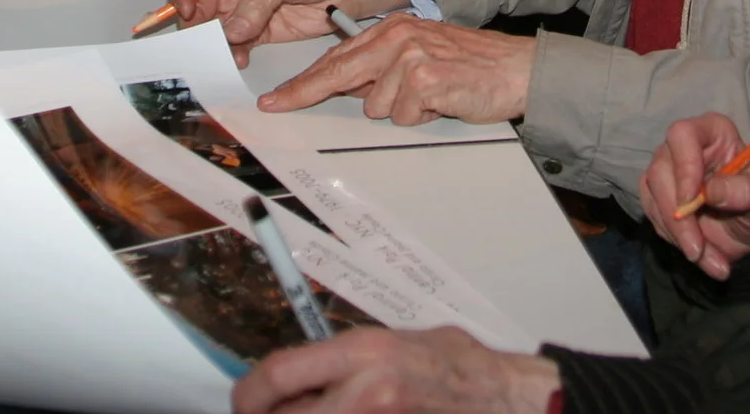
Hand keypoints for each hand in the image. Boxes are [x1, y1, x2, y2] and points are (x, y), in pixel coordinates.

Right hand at [160, 0, 408, 63]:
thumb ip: (258, 1)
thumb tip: (231, 31)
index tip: (188, 10)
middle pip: (194, 4)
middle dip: (194, 24)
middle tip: (206, 41)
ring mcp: (243, 9)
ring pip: (211, 29)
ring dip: (212, 43)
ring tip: (228, 52)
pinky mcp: (257, 31)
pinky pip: (233, 45)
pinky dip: (231, 54)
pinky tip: (240, 58)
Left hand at [233, 327, 558, 413]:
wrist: (504, 400)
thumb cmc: (459, 367)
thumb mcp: (395, 343)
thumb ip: (346, 360)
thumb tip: (303, 376)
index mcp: (365, 354)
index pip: (279, 375)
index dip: (250, 395)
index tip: (246, 402)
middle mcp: (366, 395)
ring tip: (324, 412)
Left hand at [258, 15, 533, 124]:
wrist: (515, 69)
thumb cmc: (471, 66)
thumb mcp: (421, 56)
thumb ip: (384, 67)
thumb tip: (349, 85)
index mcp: (392, 30)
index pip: (337, 57)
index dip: (304, 80)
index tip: (278, 96)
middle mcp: (397, 36)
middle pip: (337, 71)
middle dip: (304, 92)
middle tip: (277, 104)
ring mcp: (409, 55)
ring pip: (375, 104)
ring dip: (401, 111)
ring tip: (431, 97)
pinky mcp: (424, 77)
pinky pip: (404, 114)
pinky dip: (422, 116)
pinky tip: (442, 100)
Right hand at [638, 112, 749, 279]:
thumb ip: (745, 193)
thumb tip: (712, 191)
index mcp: (714, 134)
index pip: (684, 135)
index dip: (683, 166)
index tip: (691, 203)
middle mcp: (684, 147)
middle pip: (660, 171)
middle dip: (676, 217)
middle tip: (697, 249)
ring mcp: (669, 172)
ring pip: (652, 198)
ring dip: (677, 235)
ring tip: (710, 261)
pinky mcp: (659, 198)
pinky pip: (654, 218)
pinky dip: (675, 242)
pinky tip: (703, 257)